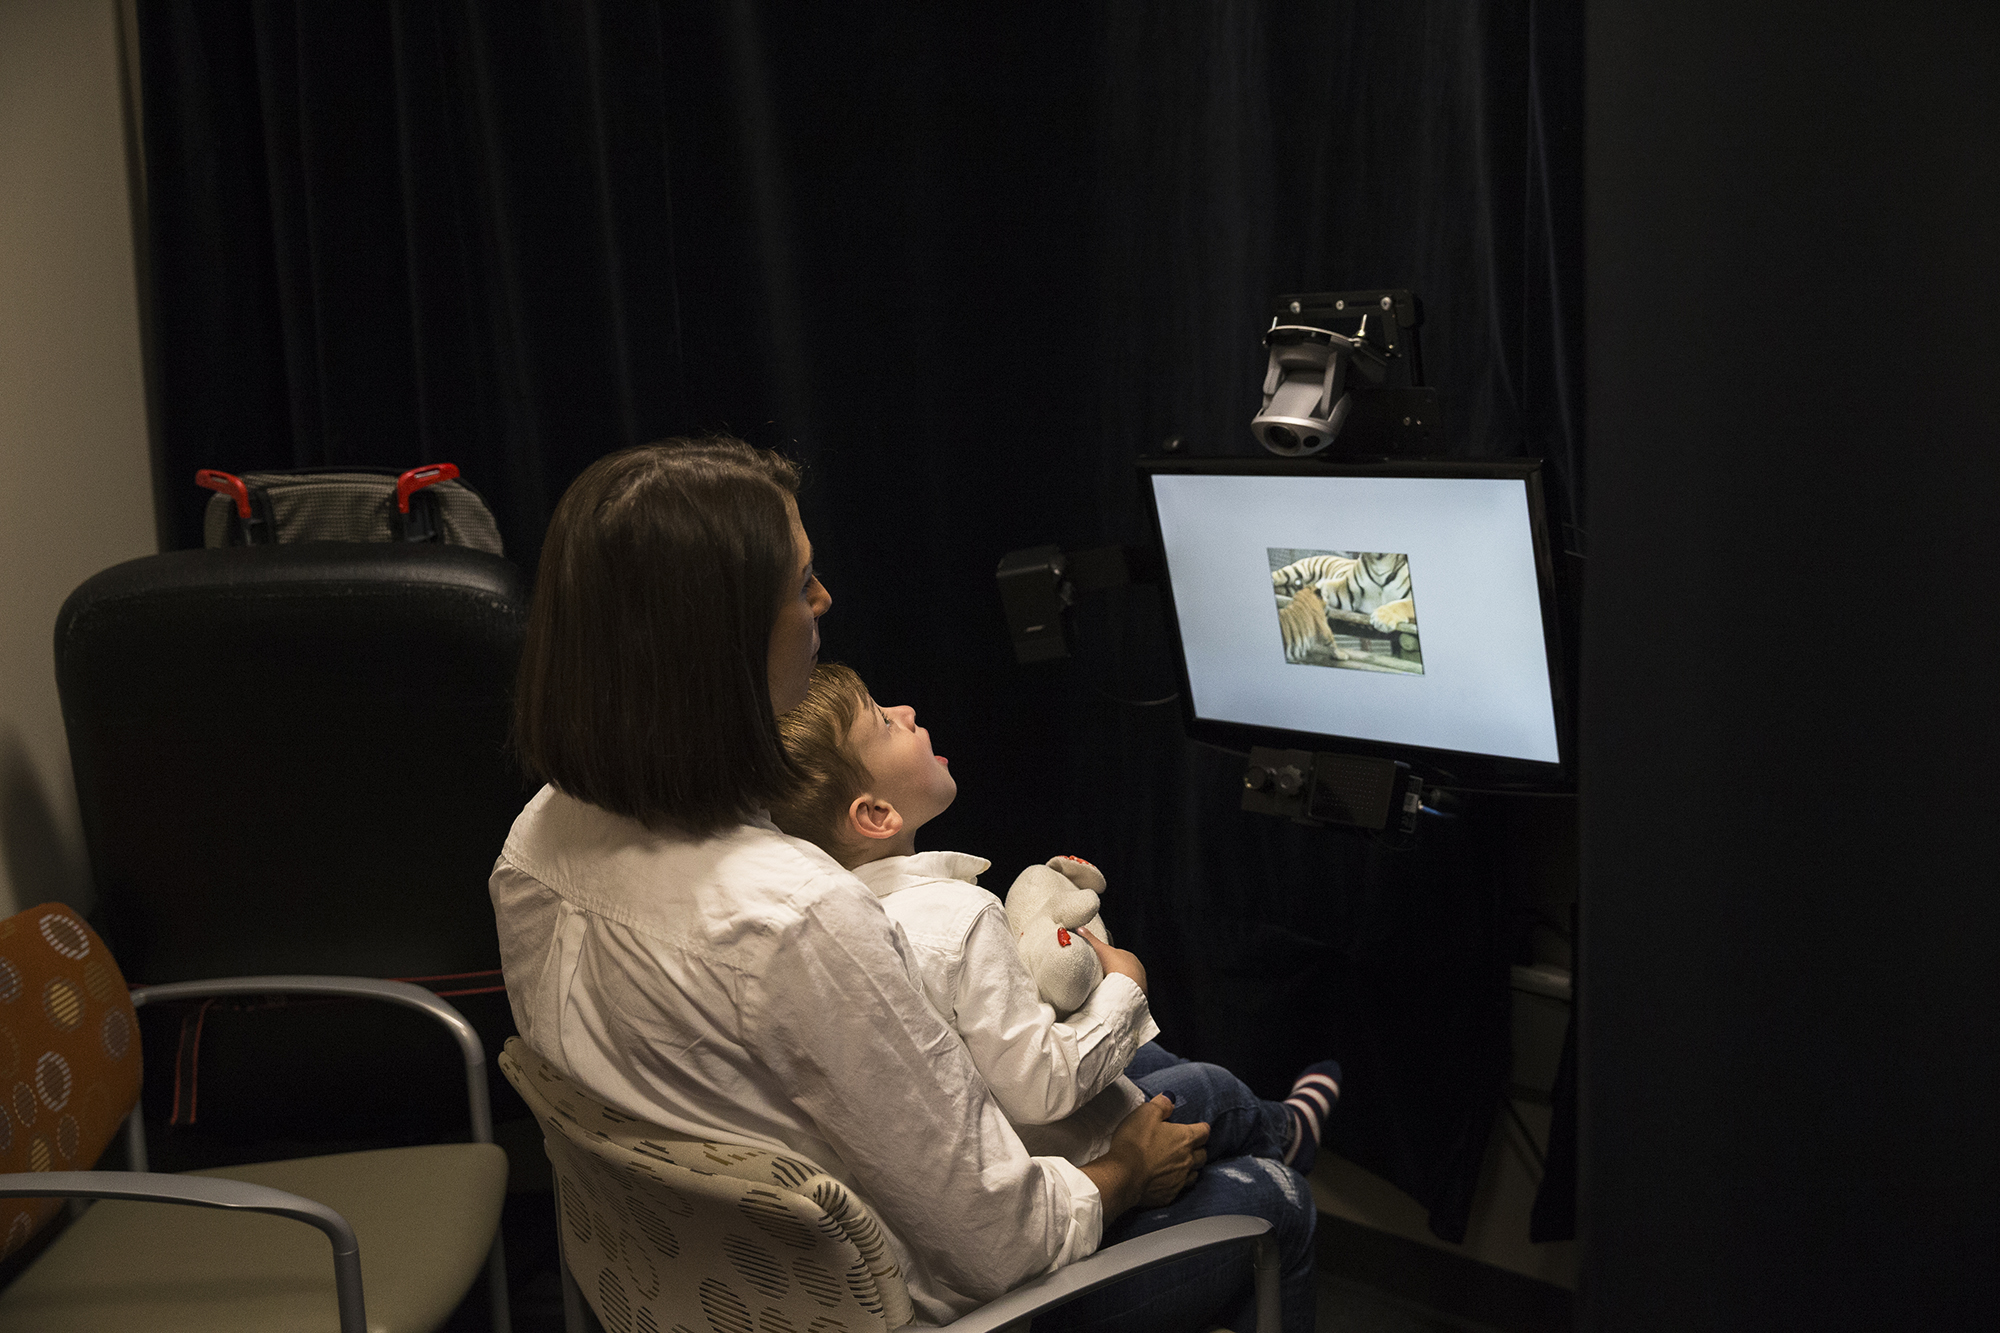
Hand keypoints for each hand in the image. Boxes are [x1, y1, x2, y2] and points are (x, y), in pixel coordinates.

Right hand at [1078, 927, 1145, 994]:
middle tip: (1099, 976)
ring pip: (1125, 980)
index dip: (1106, 959)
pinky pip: (1128, 991)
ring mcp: (1139, 980)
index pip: (1116, 956)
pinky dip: (1121, 992)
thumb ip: (1090, 939)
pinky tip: (1113, 994)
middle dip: (1112, 972)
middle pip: (1121, 968)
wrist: (1126, 986)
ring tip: (1105, 987)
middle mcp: (1136, 967)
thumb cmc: (1115, 966)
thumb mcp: (1100, 949)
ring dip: (1117, 983)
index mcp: (1128, 956)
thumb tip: (1080, 928)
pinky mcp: (1138, 992)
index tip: (1098, 964)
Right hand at [1084, 1094, 1207, 1215]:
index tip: (1197, 1127)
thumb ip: (1161, 1104)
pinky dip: (1175, 1183)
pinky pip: (1179, 1189)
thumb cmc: (1135, 1142)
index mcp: (1184, 1139)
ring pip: (1194, 1174)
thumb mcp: (1145, 1113)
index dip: (1201, 1128)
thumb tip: (1171, 1099)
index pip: (1204, 1131)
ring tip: (1180, 1164)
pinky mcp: (1169, 1196)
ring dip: (1190, 1168)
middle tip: (1188, 1145)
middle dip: (1198, 1149)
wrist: (1123, 1176)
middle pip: (1203, 1155)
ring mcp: (1179, 1180)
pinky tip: (1166, 1180)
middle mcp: (1187, 1160)